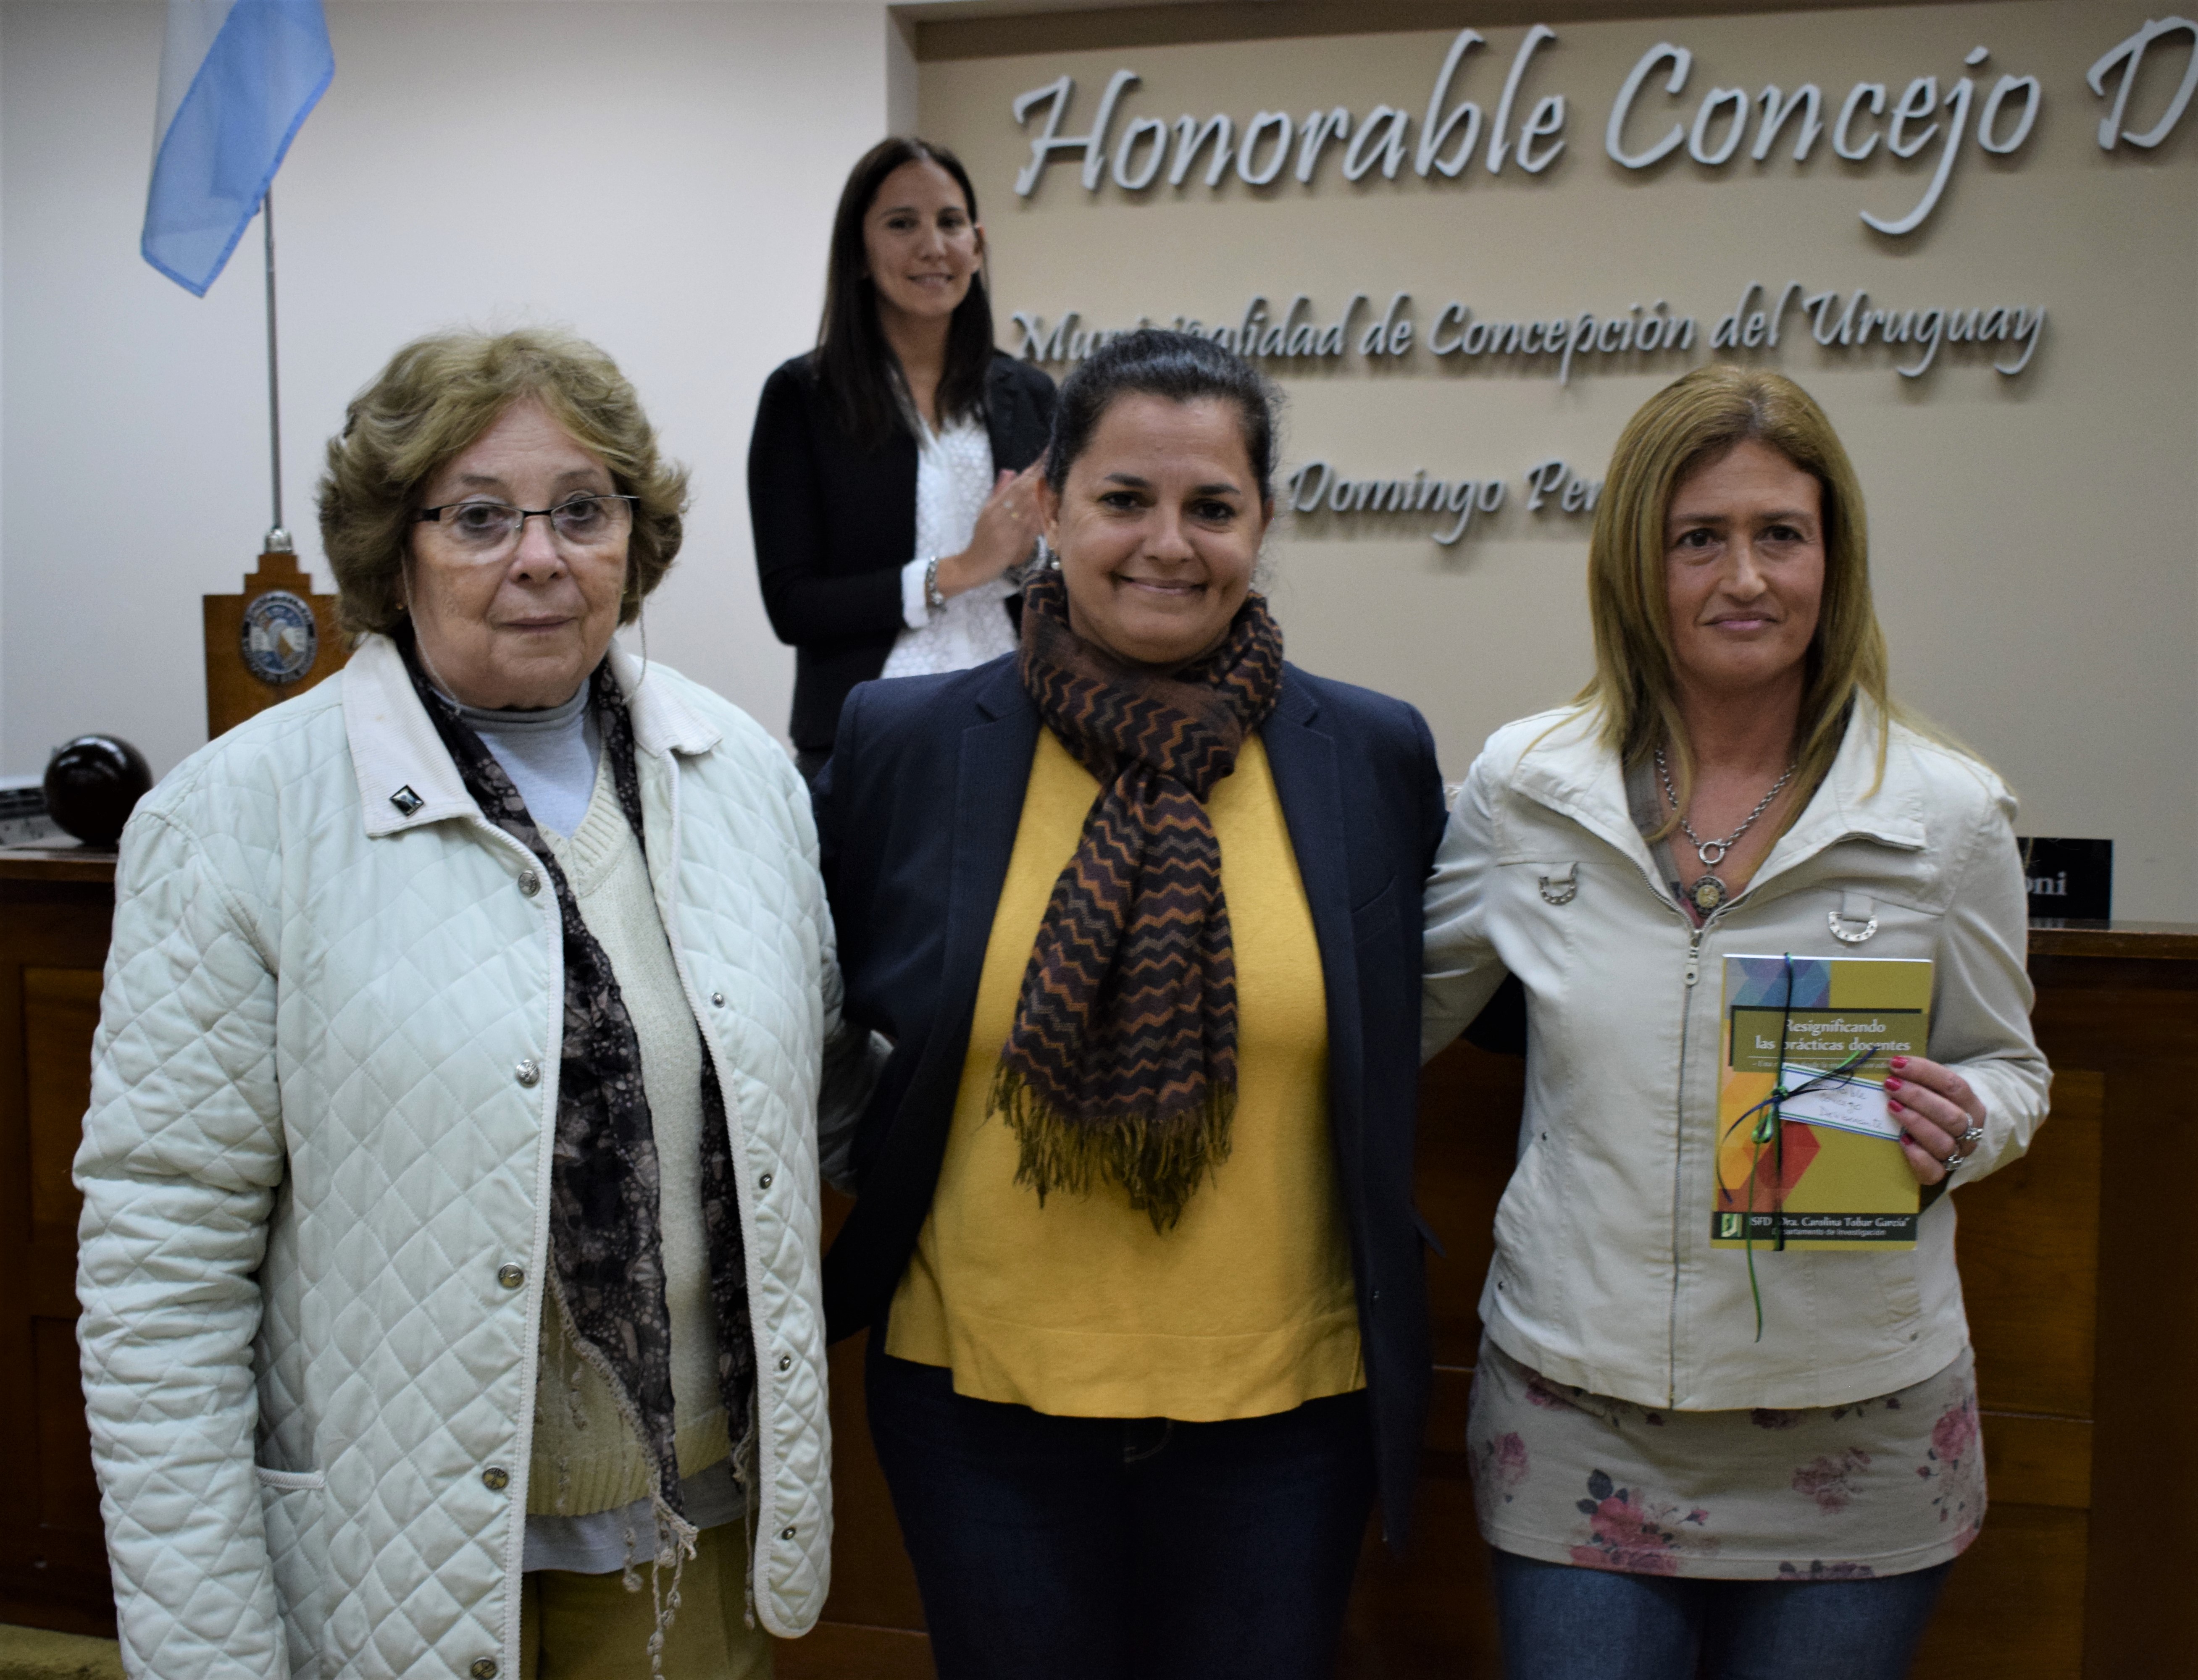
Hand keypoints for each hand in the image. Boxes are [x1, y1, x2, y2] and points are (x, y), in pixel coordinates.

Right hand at [935, 456, 1047, 597]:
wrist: (971, 567)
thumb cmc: (982, 542)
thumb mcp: (986, 513)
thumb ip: (999, 492)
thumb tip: (1010, 471)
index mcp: (993, 505)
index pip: (1016, 483)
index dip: (1032, 469)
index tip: (1046, 455)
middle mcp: (998, 513)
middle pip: (1022, 490)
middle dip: (1039, 474)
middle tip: (1054, 460)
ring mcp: (1003, 527)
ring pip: (1026, 507)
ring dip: (1043, 493)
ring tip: (1056, 480)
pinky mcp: (1008, 543)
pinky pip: (1027, 528)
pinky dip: (1039, 518)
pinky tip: (1049, 510)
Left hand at [1887, 1055, 1986, 1185]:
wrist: (1950, 1140)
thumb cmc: (1937, 1106)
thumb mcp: (1936, 1090)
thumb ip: (1922, 1080)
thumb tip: (1890, 1063)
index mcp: (1971, 1104)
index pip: (1954, 1086)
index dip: (1925, 1072)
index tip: (1896, 1063)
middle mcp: (1970, 1130)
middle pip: (1950, 1116)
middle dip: (1918, 1097)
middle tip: (1890, 1085)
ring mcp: (1958, 1154)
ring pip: (1943, 1143)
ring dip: (1915, 1122)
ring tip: (1892, 1107)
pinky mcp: (1941, 1173)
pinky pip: (1933, 1171)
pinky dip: (1917, 1157)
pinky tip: (1902, 1141)